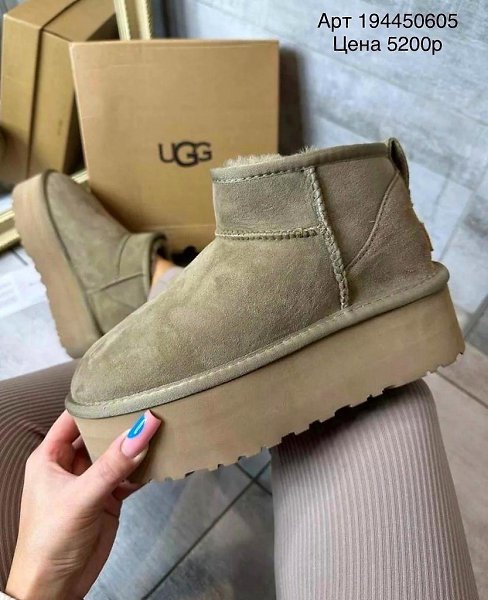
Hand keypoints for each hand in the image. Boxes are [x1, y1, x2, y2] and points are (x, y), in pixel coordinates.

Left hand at [6, 410, 160, 599]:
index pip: (73, 418)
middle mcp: (71, 466)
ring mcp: (91, 482)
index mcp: (50, 457)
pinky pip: (129, 476)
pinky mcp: (108, 499)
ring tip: (162, 426)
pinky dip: (144, 469)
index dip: (95, 402)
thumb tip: (143, 429)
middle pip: (99, 434)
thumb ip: (114, 464)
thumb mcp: (81, 496)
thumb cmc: (50, 540)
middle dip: (122, 422)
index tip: (122, 387)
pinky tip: (160, 458)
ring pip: (117, 455)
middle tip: (149, 403)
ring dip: (136, 446)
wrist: (55, 589)